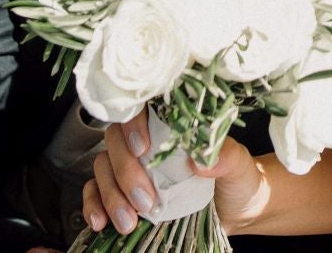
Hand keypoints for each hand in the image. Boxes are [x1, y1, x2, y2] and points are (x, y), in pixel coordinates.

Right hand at [83, 115, 266, 237]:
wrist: (238, 211)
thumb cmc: (238, 179)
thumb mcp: (239, 167)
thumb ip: (227, 157)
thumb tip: (203, 159)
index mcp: (172, 124)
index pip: (141, 109)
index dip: (133, 123)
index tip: (142, 148)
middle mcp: (146, 141)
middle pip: (116, 142)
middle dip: (125, 173)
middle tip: (145, 202)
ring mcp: (131, 166)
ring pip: (102, 168)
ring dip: (110, 195)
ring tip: (129, 222)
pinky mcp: (122, 191)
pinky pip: (95, 191)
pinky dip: (92, 205)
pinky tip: (100, 222)